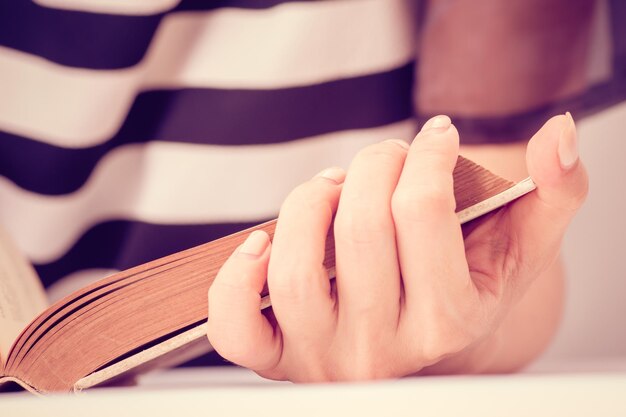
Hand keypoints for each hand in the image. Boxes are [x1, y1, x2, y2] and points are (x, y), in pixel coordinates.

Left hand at [206, 114, 587, 380]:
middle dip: (374, 163)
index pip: (423, 213)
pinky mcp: (279, 359)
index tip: (435, 138)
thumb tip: (557, 135)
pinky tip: (264, 240)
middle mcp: (383, 350)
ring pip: (293, 269)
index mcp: (448, 322)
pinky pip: (236, 325)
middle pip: (359, 229)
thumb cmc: (466, 288)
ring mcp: (324, 357)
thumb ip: (556, 195)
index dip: (427, 154)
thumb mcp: (521, 250)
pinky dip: (237, 275)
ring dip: (308, 201)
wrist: (428, 342)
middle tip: (387, 155)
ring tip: (333, 186)